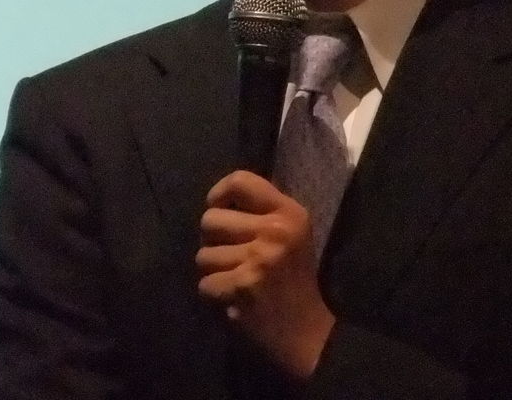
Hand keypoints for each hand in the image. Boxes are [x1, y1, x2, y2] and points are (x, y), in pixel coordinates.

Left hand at [196, 170, 336, 379]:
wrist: (307, 330)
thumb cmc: (294, 277)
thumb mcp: (291, 233)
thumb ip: (261, 211)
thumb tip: (220, 197)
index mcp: (289, 213)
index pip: (240, 181)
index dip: (219, 193)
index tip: (219, 208)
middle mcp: (274, 231)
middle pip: (210, 219)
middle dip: (212, 240)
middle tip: (229, 254)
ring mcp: (258, 259)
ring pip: (203, 255)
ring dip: (213, 271)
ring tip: (234, 278)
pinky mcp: (242, 287)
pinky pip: (205, 283)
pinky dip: (214, 295)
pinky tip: (233, 297)